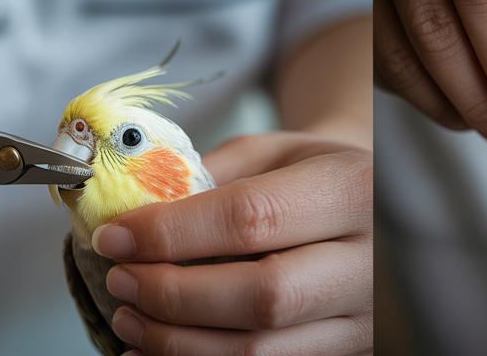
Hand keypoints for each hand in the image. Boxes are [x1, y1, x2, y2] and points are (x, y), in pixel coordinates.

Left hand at [91, 132, 371, 355]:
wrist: (368, 208)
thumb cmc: (310, 173)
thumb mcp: (267, 151)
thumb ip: (207, 177)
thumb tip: (132, 217)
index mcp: (352, 189)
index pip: (252, 217)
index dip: (172, 233)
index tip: (116, 237)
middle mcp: (370, 261)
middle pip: (262, 296)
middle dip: (174, 295)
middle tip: (122, 280)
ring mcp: (364, 318)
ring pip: (260, 350)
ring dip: (179, 341)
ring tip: (131, 317)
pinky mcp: (349, 354)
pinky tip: (163, 349)